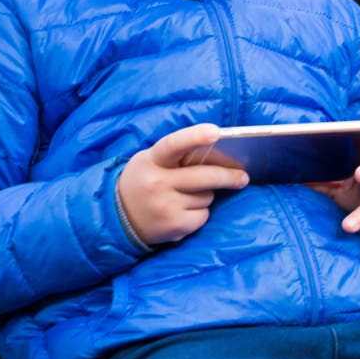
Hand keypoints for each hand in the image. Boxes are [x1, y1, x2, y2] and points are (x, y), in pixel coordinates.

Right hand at [117, 123, 247, 245]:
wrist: (117, 219)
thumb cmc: (145, 182)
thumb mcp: (151, 163)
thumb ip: (179, 157)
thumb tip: (221, 158)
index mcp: (151, 161)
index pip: (173, 145)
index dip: (194, 137)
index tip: (216, 132)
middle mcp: (156, 184)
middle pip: (205, 176)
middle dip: (229, 177)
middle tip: (242, 177)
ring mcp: (165, 206)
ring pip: (207, 197)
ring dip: (204, 196)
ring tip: (182, 198)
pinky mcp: (174, 226)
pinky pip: (203, 215)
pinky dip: (198, 213)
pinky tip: (180, 213)